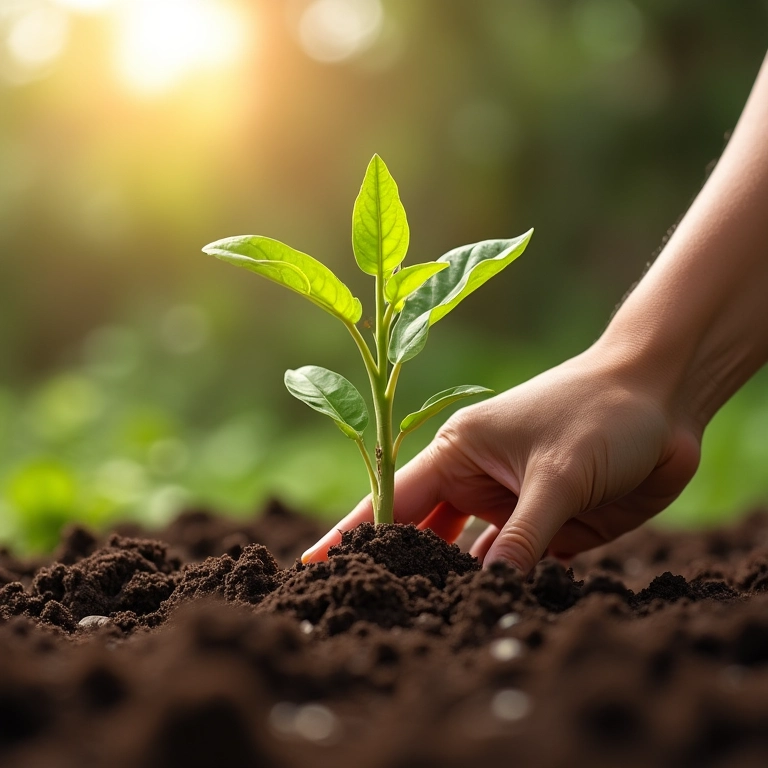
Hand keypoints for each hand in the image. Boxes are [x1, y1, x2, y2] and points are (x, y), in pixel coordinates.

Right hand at [301, 344, 701, 572]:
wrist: (664, 399)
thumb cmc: (601, 412)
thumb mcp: (559, 473)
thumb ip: (524, 537)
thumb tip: (487, 591)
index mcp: (459, 450)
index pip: (393, 497)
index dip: (352, 532)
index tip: (313, 565)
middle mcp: (477, 479)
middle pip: (423, 533)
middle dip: (399, 566)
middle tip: (366, 607)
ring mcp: (512, 504)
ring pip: (469, 555)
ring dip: (453, 582)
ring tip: (424, 620)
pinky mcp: (549, 526)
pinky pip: (517, 565)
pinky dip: (506, 585)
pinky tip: (492, 608)